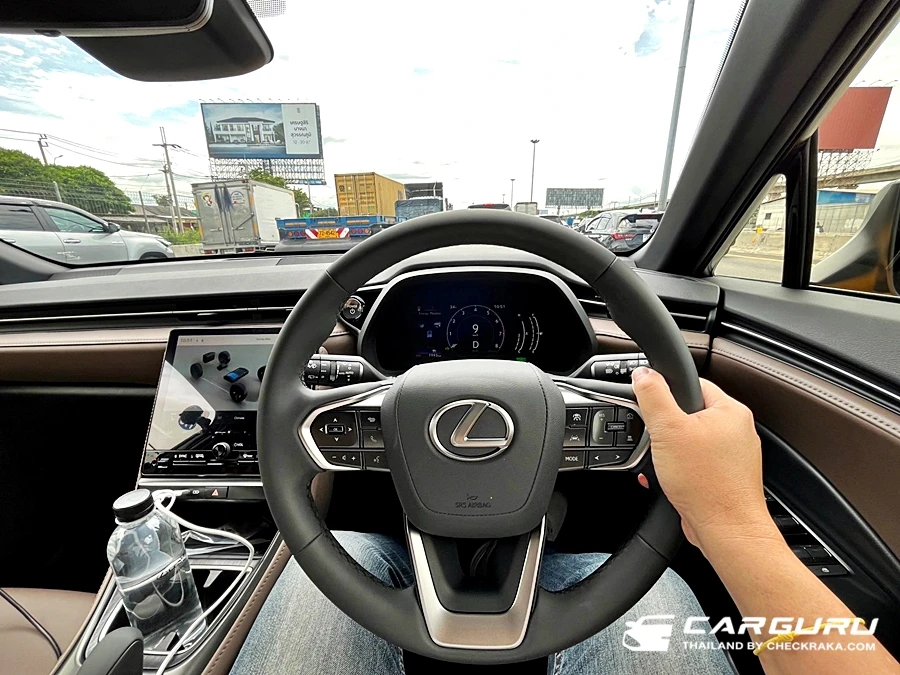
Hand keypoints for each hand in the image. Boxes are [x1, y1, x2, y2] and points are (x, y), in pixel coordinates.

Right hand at [631, 367, 777, 550]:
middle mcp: (737, 431)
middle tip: (658, 441)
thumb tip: (643, 374)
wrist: (726, 531)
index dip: (667, 392)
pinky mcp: (724, 477)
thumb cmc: (707, 484)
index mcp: (730, 411)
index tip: (652, 405)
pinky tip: (668, 480)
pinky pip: (694, 464)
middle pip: (688, 414)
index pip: (692, 383)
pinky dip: (678, 470)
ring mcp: (732, 456)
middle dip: (665, 430)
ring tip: (665, 465)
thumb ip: (653, 396)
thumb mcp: (668, 430)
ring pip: (688, 442)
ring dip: (668, 453)